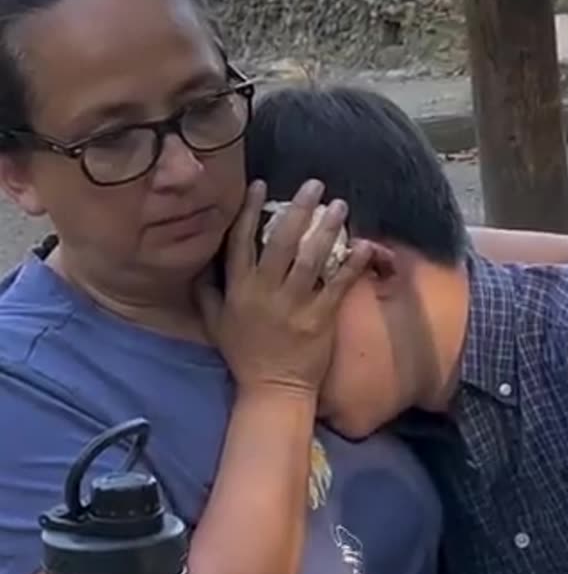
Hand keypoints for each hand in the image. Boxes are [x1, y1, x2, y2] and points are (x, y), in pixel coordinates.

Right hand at [198, 179, 373, 394]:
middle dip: (298, 209)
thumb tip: (199, 264)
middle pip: (281, 241)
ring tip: (340, 205)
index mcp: (238, 290)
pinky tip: (364, 244)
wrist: (272, 389)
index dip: (250, 211)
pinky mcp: (320, 318)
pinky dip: (352, 264)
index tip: (261, 184)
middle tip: (314, 184)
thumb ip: (207, 291)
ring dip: (327, 229)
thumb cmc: (244, 355)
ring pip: (311, 258)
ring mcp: (293, 305)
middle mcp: (264, 292)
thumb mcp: (215, 323)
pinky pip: (337, 285)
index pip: (241, 242)